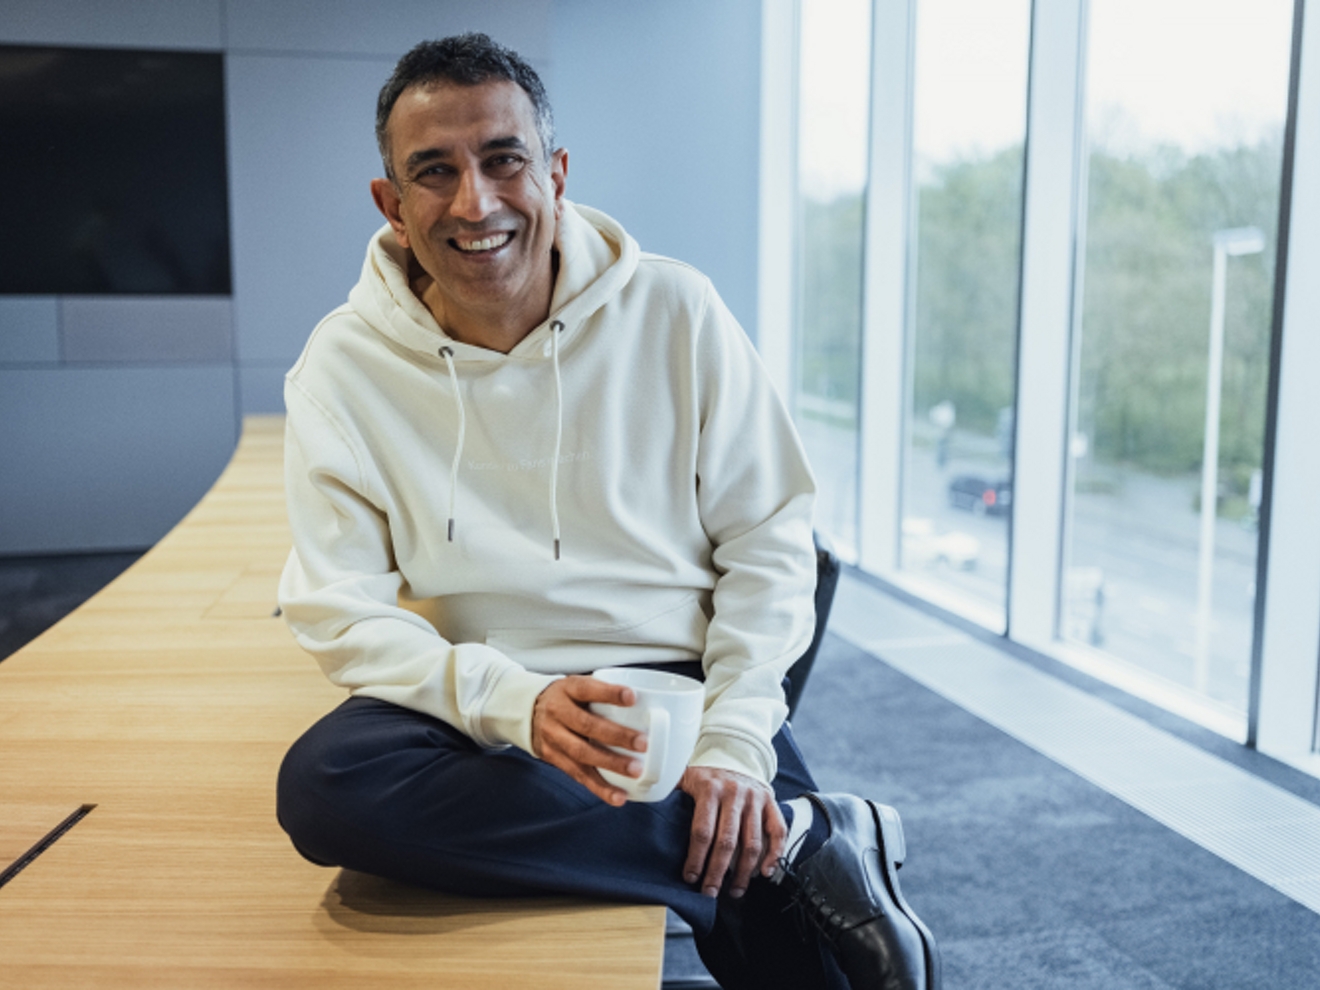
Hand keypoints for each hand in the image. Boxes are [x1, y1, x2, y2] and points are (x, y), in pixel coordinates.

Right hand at [531, 676, 648, 805]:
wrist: (526, 711)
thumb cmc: (566, 697)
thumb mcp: (578, 685)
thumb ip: (604, 691)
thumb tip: (649, 701)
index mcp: (568, 690)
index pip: (587, 688)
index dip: (609, 693)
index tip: (632, 697)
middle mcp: (558, 713)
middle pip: (587, 725)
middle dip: (616, 735)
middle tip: (644, 742)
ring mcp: (554, 738)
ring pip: (582, 753)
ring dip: (611, 764)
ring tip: (635, 771)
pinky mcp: (555, 759)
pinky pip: (578, 775)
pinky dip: (600, 788)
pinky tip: (619, 797)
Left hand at [679, 766, 785, 899]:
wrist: (736, 754)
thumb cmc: (707, 775)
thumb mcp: (684, 775)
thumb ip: (668, 789)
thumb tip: (645, 799)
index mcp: (710, 788)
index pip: (702, 831)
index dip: (696, 858)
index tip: (690, 877)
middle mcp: (735, 793)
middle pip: (727, 842)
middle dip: (717, 872)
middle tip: (710, 892)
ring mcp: (755, 799)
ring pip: (752, 842)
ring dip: (744, 872)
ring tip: (735, 891)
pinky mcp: (771, 803)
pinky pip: (778, 831)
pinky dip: (774, 854)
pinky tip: (764, 872)